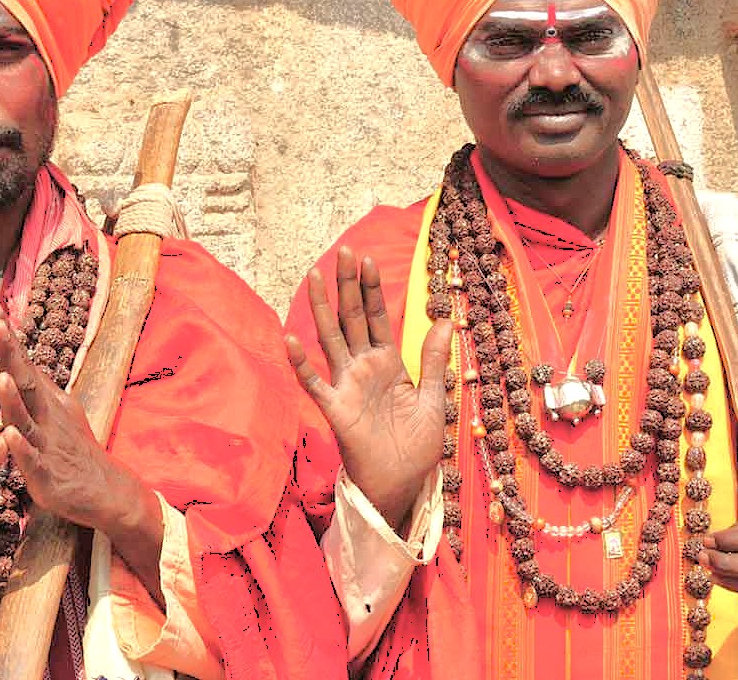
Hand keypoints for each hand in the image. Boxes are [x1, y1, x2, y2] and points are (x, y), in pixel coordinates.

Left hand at [0, 311, 164, 602]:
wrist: (104, 492)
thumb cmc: (74, 451)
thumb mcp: (58, 412)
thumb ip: (37, 387)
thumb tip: (18, 357)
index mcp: (48, 401)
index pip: (23, 362)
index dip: (5, 336)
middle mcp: (49, 415)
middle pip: (26, 380)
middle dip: (8, 353)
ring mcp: (48, 444)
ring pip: (28, 418)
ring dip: (12, 397)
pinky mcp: (47, 475)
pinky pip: (32, 460)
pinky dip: (21, 447)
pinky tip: (10, 436)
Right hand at [286, 247, 452, 530]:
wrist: (401, 485)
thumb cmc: (415, 446)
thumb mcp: (434, 399)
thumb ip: (434, 361)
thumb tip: (446, 320)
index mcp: (388, 364)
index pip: (377, 318)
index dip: (372, 289)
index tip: (367, 259)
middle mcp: (363, 368)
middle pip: (352, 318)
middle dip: (348, 285)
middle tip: (344, 251)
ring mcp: (347, 385)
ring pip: (331, 339)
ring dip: (322, 308)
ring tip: (313, 276)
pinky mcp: (336, 408)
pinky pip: (314, 382)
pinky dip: (302, 363)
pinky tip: (291, 339)